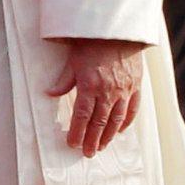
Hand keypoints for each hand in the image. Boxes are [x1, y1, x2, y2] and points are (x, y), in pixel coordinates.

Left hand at [48, 38, 146, 156]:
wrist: (118, 31)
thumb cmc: (92, 44)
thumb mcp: (72, 62)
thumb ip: (63, 81)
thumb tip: (49, 93)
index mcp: (90, 86)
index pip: (82, 116)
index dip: (77, 132)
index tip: (72, 144)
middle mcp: (108, 91)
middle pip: (100, 122)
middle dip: (93, 140)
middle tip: (88, 153)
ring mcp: (124, 90)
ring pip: (117, 119)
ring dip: (109, 135)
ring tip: (102, 146)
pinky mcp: (136, 86)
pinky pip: (132, 108)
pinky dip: (127, 121)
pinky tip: (120, 130)